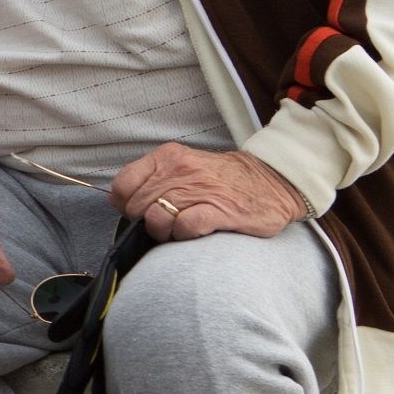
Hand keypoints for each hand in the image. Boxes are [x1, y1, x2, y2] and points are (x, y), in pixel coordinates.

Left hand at [109, 143, 307, 241]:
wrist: (273, 182)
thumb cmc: (223, 180)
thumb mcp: (183, 167)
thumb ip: (152, 179)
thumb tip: (121, 202)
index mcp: (167, 157)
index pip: (122, 185)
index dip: (126, 205)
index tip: (143, 211)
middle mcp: (180, 170)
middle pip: (137, 207)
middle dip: (146, 223)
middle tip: (167, 223)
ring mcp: (199, 190)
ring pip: (157, 219)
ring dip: (166, 232)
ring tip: (182, 229)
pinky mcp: (218, 211)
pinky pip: (184, 227)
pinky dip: (184, 235)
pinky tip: (197, 232)